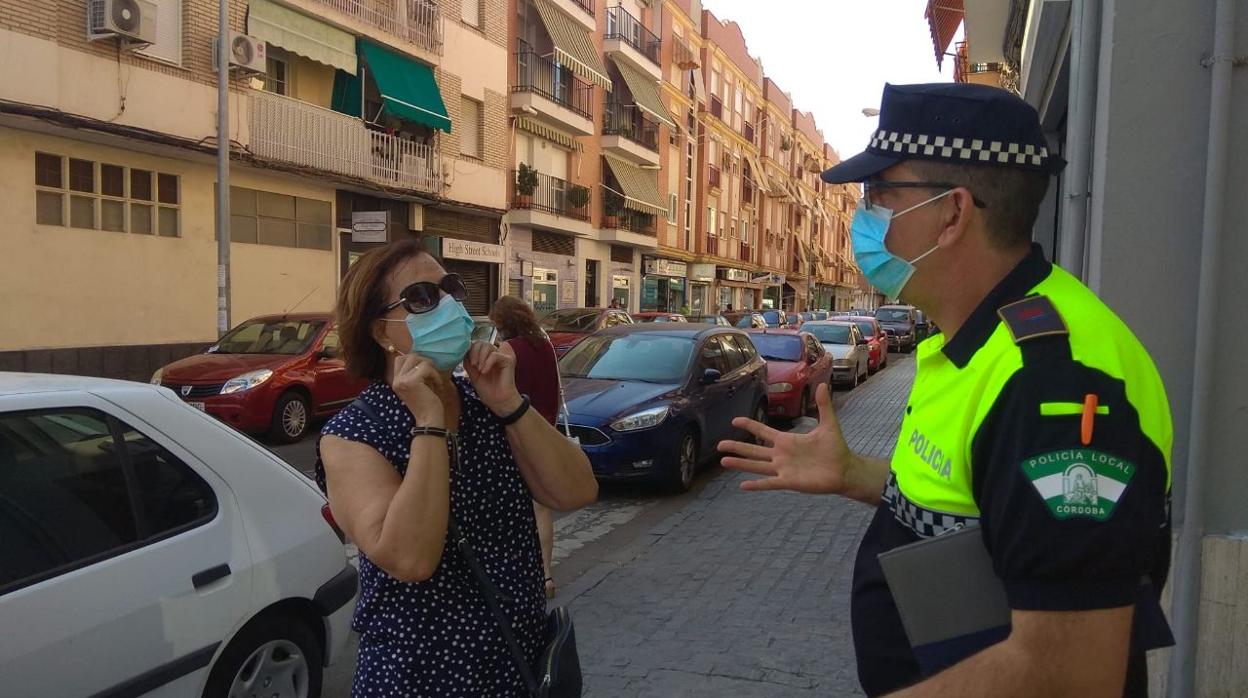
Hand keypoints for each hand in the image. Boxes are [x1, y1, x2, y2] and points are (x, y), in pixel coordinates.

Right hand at [391, 354, 445, 426]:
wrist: (429, 420)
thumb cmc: (427, 404)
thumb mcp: (420, 386)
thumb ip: (417, 372)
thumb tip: (424, 357)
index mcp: (396, 381)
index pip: (400, 359)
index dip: (415, 360)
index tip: (426, 371)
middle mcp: (396, 380)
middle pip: (409, 357)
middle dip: (424, 362)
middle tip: (433, 374)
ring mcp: (402, 381)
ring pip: (418, 360)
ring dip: (431, 368)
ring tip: (436, 380)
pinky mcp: (411, 382)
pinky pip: (426, 368)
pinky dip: (435, 375)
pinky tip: (438, 386)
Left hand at [464, 340, 521, 415]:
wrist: (498, 402)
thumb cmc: (487, 390)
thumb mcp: (473, 374)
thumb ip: (468, 362)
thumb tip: (462, 352)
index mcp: (486, 356)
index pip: (476, 344)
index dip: (469, 350)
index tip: (468, 363)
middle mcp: (495, 353)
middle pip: (481, 342)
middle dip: (474, 353)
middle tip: (473, 366)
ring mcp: (502, 356)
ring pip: (488, 345)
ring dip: (480, 357)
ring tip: (479, 370)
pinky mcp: (508, 360)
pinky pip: (495, 355)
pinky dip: (487, 363)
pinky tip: (484, 372)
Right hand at [718, 384, 853, 493]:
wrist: (844, 470)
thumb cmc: (836, 449)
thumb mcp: (828, 425)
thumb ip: (824, 406)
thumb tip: (822, 385)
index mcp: (787, 441)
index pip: (763, 432)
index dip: (750, 426)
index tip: (735, 421)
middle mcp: (781, 455)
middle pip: (754, 450)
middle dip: (737, 447)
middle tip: (719, 445)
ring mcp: (783, 469)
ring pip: (756, 466)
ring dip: (740, 464)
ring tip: (723, 461)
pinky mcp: (789, 482)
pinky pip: (769, 483)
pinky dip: (756, 485)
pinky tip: (742, 485)